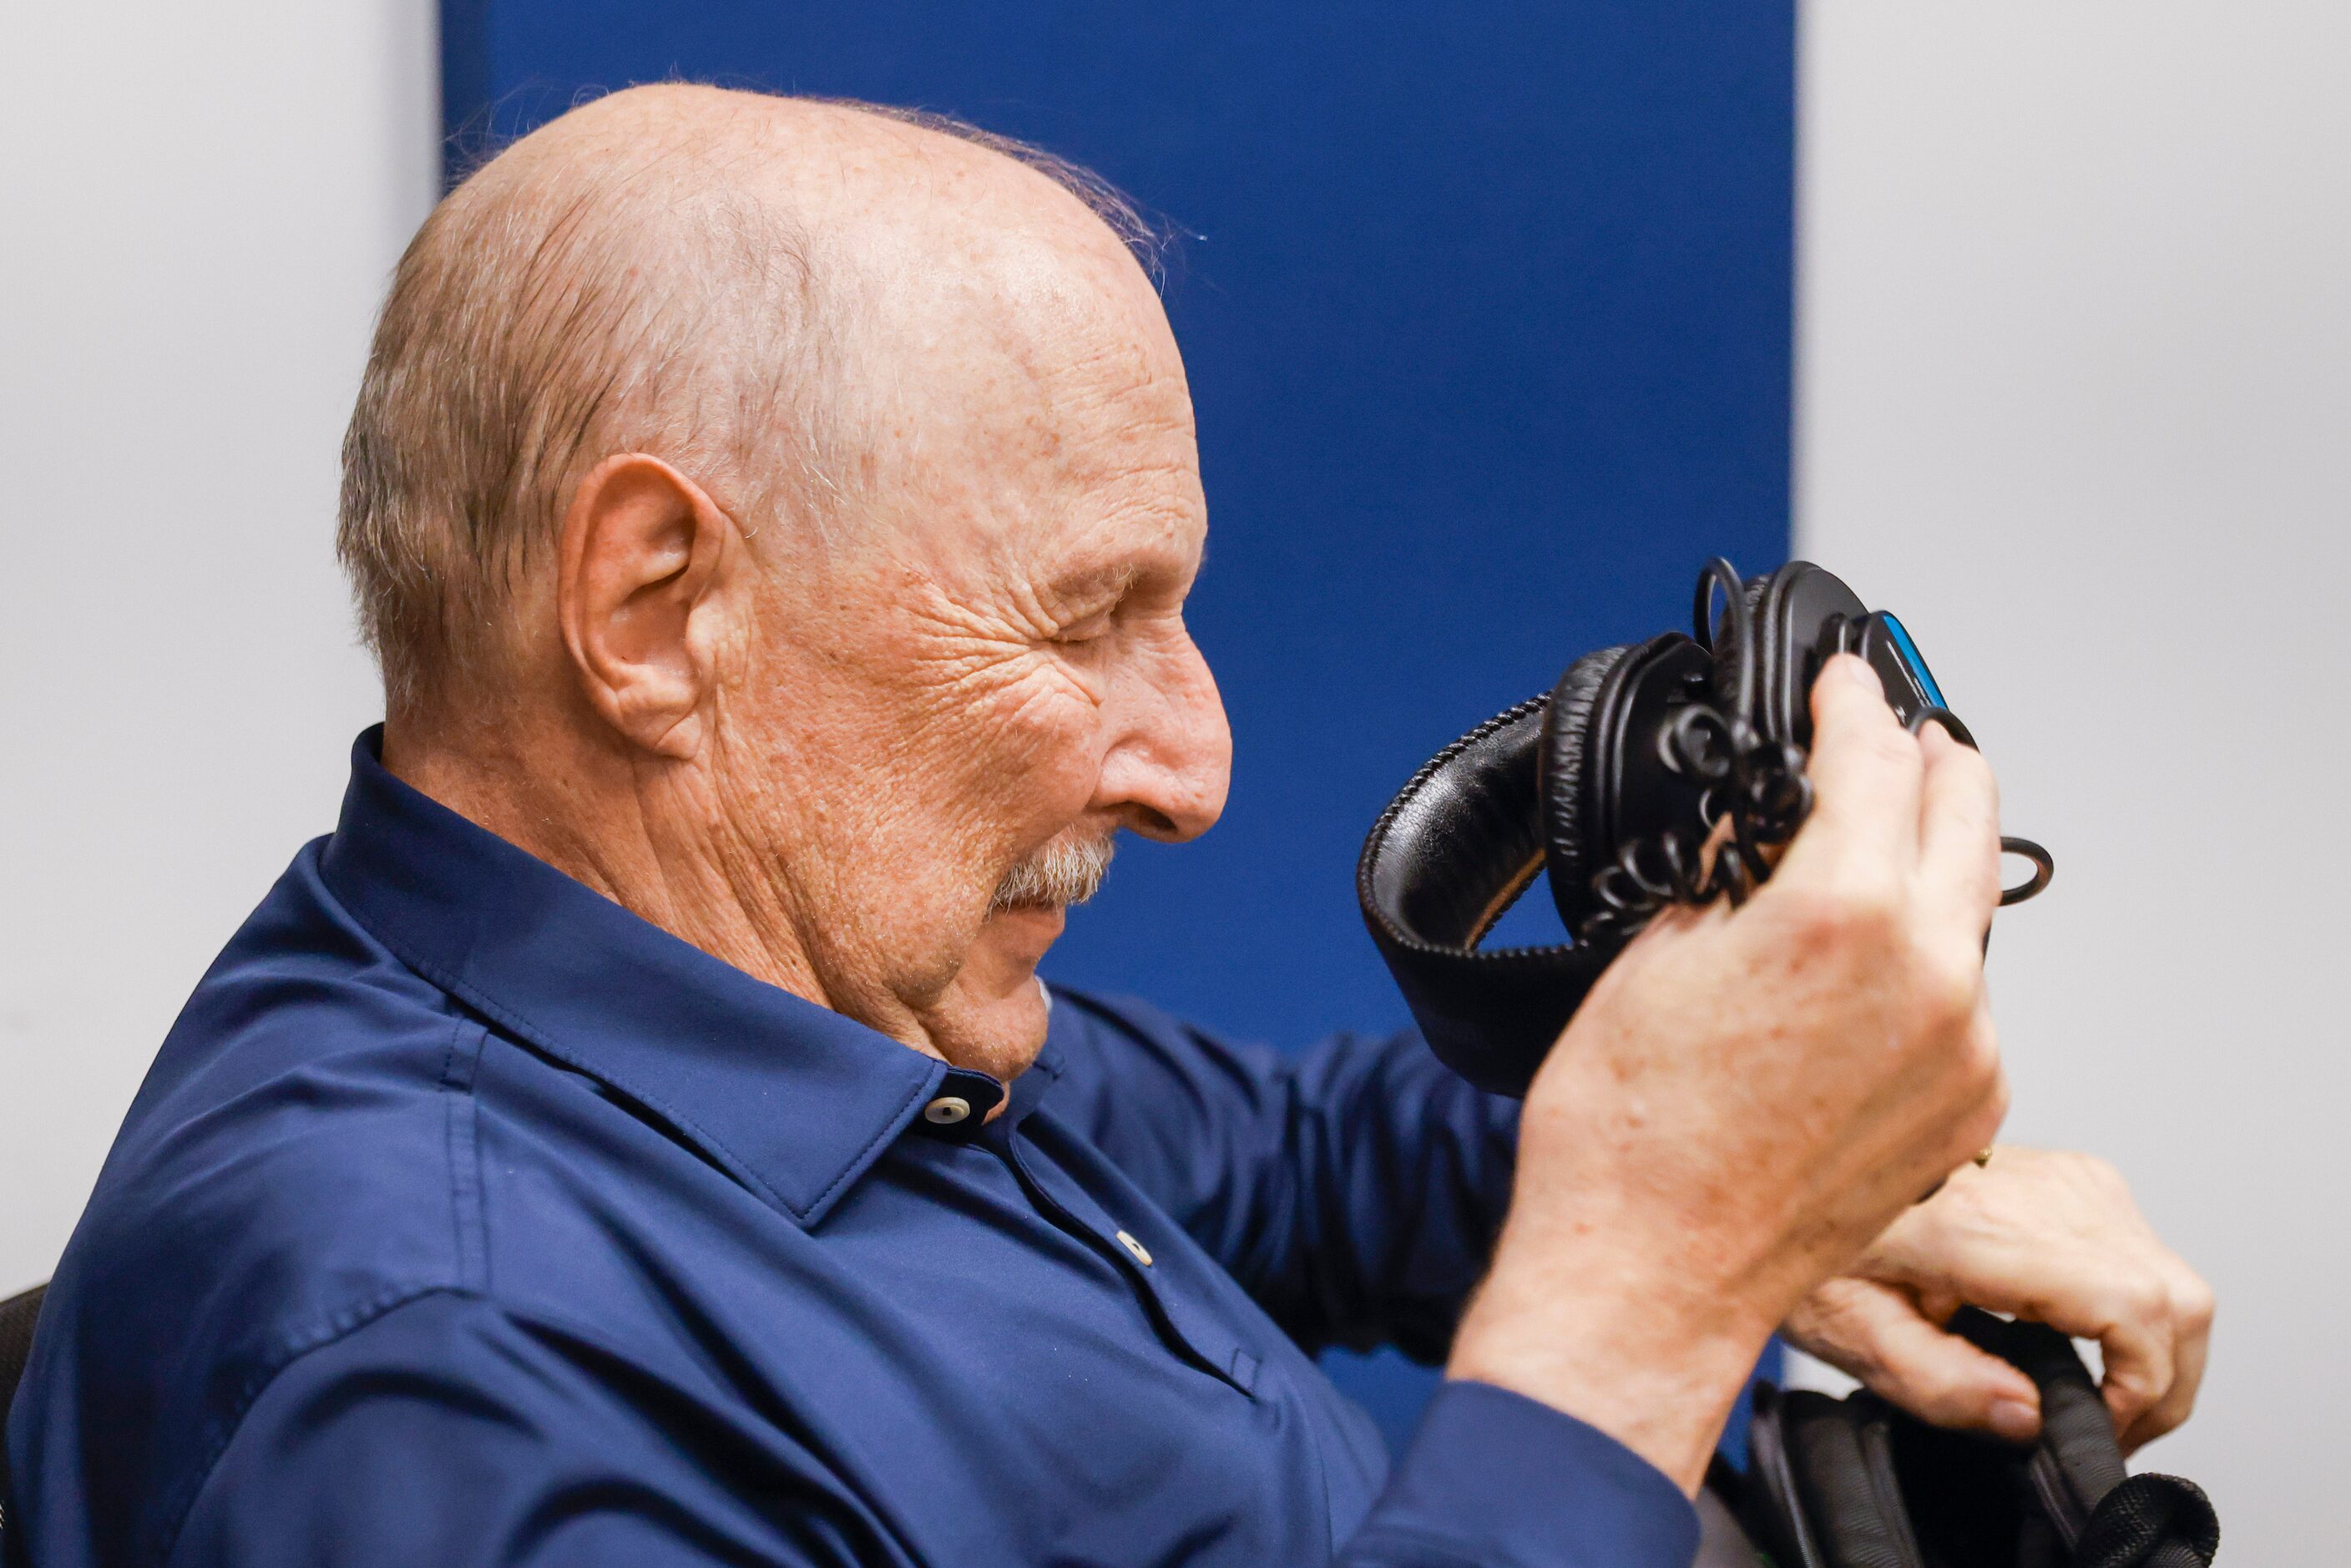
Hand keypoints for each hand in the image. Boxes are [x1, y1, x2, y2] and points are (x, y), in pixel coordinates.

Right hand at [1450, 655, 2009, 1491]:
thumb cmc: (1628, 1130)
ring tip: (1873, 845)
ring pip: (1973, 907)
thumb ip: (1734, 875)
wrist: (1649, 1267)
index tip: (1838, 682)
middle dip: (1925, 755)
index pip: (1873, 754)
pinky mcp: (1972, 1108)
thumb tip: (1762, 830)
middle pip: (1966, 808)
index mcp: (1841, 914)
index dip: (1849, 700)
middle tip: (1891, 734)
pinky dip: (1928, 960)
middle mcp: (1929, 973)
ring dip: (1930, 858)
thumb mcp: (1656, 955)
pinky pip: (1968, 997)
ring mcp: (1966, 1046)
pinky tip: (1866, 966)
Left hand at [1784, 1147, 2212, 1452]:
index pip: (2132, 1304)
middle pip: (2176, 1300)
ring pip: (2176, 1283)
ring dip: (2154, 1356)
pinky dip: (2139, 1318)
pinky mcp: (2079, 1176)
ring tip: (2091, 1396)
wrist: (1810, 1159)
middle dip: (2161, 1389)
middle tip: (2099, 1428)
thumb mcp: (1850, 1329)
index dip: (2141, 1389)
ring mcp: (2067, 1176)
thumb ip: (1939, 1384)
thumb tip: (2029, 1419)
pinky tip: (2084, 1344)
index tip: (2097, 1428)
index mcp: (1979, 1226)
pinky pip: (2150, 1259)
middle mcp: (2041, 1189)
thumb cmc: (1821, 1243)